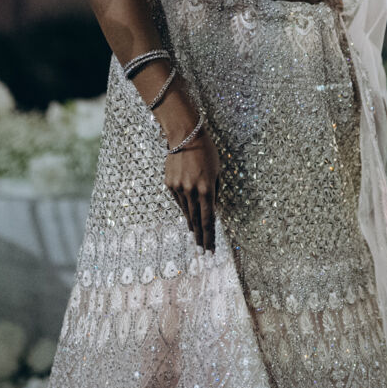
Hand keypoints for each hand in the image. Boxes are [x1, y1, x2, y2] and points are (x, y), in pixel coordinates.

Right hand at [158, 89, 218, 251]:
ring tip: (195, 238)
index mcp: (207, 189)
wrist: (185, 136)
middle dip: (200, 237)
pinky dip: (184, 208)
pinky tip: (188, 216)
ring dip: (192, 226)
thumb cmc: (206, 151)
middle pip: (197, 220)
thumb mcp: (217, 172)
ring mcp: (179, 189)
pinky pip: (178, 201)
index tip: (210, 249)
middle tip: (202, 251)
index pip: (208, 219)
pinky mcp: (169, 184)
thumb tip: (213, 208)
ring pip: (186, 212)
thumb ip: (215, 191)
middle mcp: (192, 191)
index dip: (209, 236)